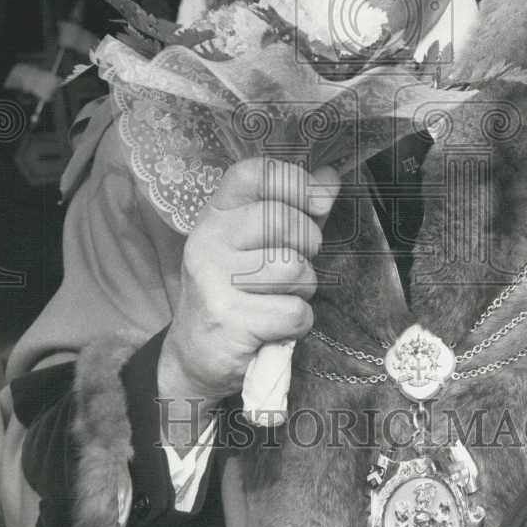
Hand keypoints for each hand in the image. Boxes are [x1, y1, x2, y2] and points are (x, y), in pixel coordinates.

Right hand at [159, 158, 339, 411]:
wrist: (196, 353)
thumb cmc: (239, 290)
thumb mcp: (258, 243)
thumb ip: (296, 209)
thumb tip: (330, 178)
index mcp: (216, 215)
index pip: (254, 173)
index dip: (294, 183)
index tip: (315, 204)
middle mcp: (208, 241)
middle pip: (283, 221)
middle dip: (308, 245)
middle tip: (295, 266)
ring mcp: (214, 281)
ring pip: (294, 268)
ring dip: (303, 288)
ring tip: (280, 297)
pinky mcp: (228, 321)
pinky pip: (294, 311)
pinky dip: (298, 322)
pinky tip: (276, 325)